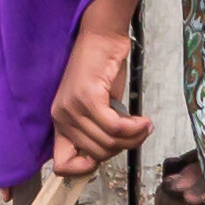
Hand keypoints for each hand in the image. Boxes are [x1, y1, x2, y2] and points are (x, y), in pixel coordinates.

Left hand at [48, 20, 148, 178]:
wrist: (102, 36)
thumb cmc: (102, 70)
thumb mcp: (98, 107)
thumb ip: (98, 130)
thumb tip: (113, 150)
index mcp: (60, 123)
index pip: (62, 164)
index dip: (86, 169)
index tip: (110, 152)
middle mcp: (61, 118)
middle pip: (97, 154)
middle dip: (123, 148)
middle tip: (138, 133)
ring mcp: (72, 109)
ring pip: (108, 142)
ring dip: (133, 137)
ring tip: (144, 126)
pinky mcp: (87, 98)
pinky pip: (114, 127)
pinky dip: (134, 128)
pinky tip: (143, 121)